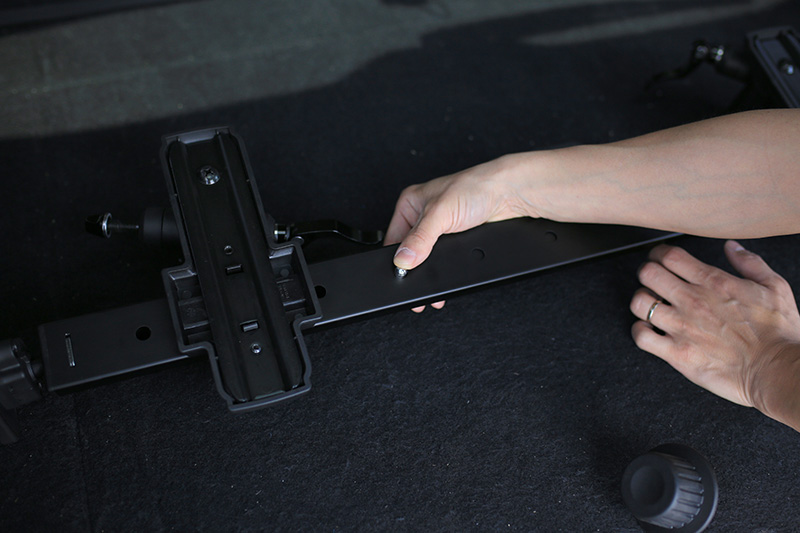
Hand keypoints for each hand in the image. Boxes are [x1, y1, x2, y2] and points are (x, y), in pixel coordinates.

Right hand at [385, 156, 529, 311]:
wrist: (508, 194)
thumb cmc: (475, 187)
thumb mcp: (440, 214)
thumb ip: (420, 238)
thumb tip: (403, 260)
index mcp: (410, 203)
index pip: (393, 237)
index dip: (396, 257)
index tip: (400, 274)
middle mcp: (422, 215)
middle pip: (409, 249)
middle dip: (413, 268)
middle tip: (415, 284)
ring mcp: (440, 227)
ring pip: (427, 255)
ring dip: (429, 269)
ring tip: (431, 283)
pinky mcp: (455, 237)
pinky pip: (443, 257)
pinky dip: (444, 266)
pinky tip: (445, 271)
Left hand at [630, 241, 799, 430]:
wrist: (778, 371)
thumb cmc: (780, 333)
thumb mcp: (775, 287)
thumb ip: (750, 263)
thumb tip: (731, 246)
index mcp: (713, 283)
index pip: (669, 256)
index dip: (659, 253)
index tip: (661, 258)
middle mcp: (692, 301)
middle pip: (648, 273)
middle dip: (647, 273)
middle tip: (653, 280)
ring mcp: (681, 328)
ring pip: (639, 303)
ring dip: (642, 301)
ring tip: (651, 305)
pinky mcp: (677, 353)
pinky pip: (641, 337)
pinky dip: (640, 331)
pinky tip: (649, 329)